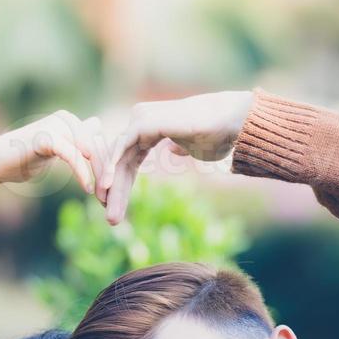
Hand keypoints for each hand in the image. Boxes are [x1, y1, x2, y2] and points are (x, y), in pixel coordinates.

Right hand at [0, 110, 105, 206]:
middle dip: (105, 171)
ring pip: (88, 149)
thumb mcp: (55, 151)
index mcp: (70, 121)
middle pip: (98, 144)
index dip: (107, 164)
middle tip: (109, 196)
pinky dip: (81, 171)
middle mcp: (65, 118)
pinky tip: (86, 187)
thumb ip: (75, 142)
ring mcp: (54, 125)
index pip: (101, 140)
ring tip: (100, 194)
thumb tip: (95, 127)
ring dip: (96, 173)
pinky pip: (71, 154)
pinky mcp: (45, 137)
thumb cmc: (23, 159)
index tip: (110, 188)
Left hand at [101, 90, 254, 224]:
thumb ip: (179, 148)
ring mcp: (141, 119)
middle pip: (122, 162)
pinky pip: (121, 147)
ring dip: (112, 187)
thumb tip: (172, 151)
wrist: (232, 124)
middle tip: (111, 220)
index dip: (123, 186)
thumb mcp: (192, 148)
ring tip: (110, 213)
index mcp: (151, 129)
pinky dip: (112, 168)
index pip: (130, 162)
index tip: (117, 210)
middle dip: (115, 192)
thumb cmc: (218, 135)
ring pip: (118, 157)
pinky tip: (107, 188)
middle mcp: (142, 122)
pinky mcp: (143, 121)